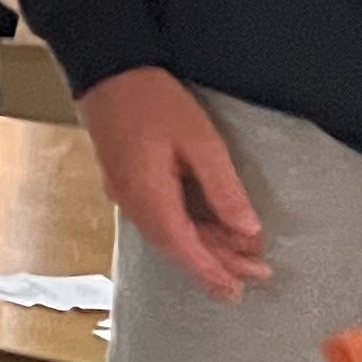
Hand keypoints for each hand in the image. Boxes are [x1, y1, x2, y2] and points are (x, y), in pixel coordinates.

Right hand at [82, 65, 271, 301]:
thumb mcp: (201, 142)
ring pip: (167, 234)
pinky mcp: (125, 181)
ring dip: (203, 248)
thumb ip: (224, 190)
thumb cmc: (154, 101)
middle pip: (176, 245)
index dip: (212, 271)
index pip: (184, 247)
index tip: (236, 291)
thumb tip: (248, 232)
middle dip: (215, 263)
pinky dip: (186, 230)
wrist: (108, 71)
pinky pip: (158, 218)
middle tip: (254, 275)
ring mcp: (125, 192)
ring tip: (239, 256)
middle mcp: (132, 202)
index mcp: (149, 196)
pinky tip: (206, 229)